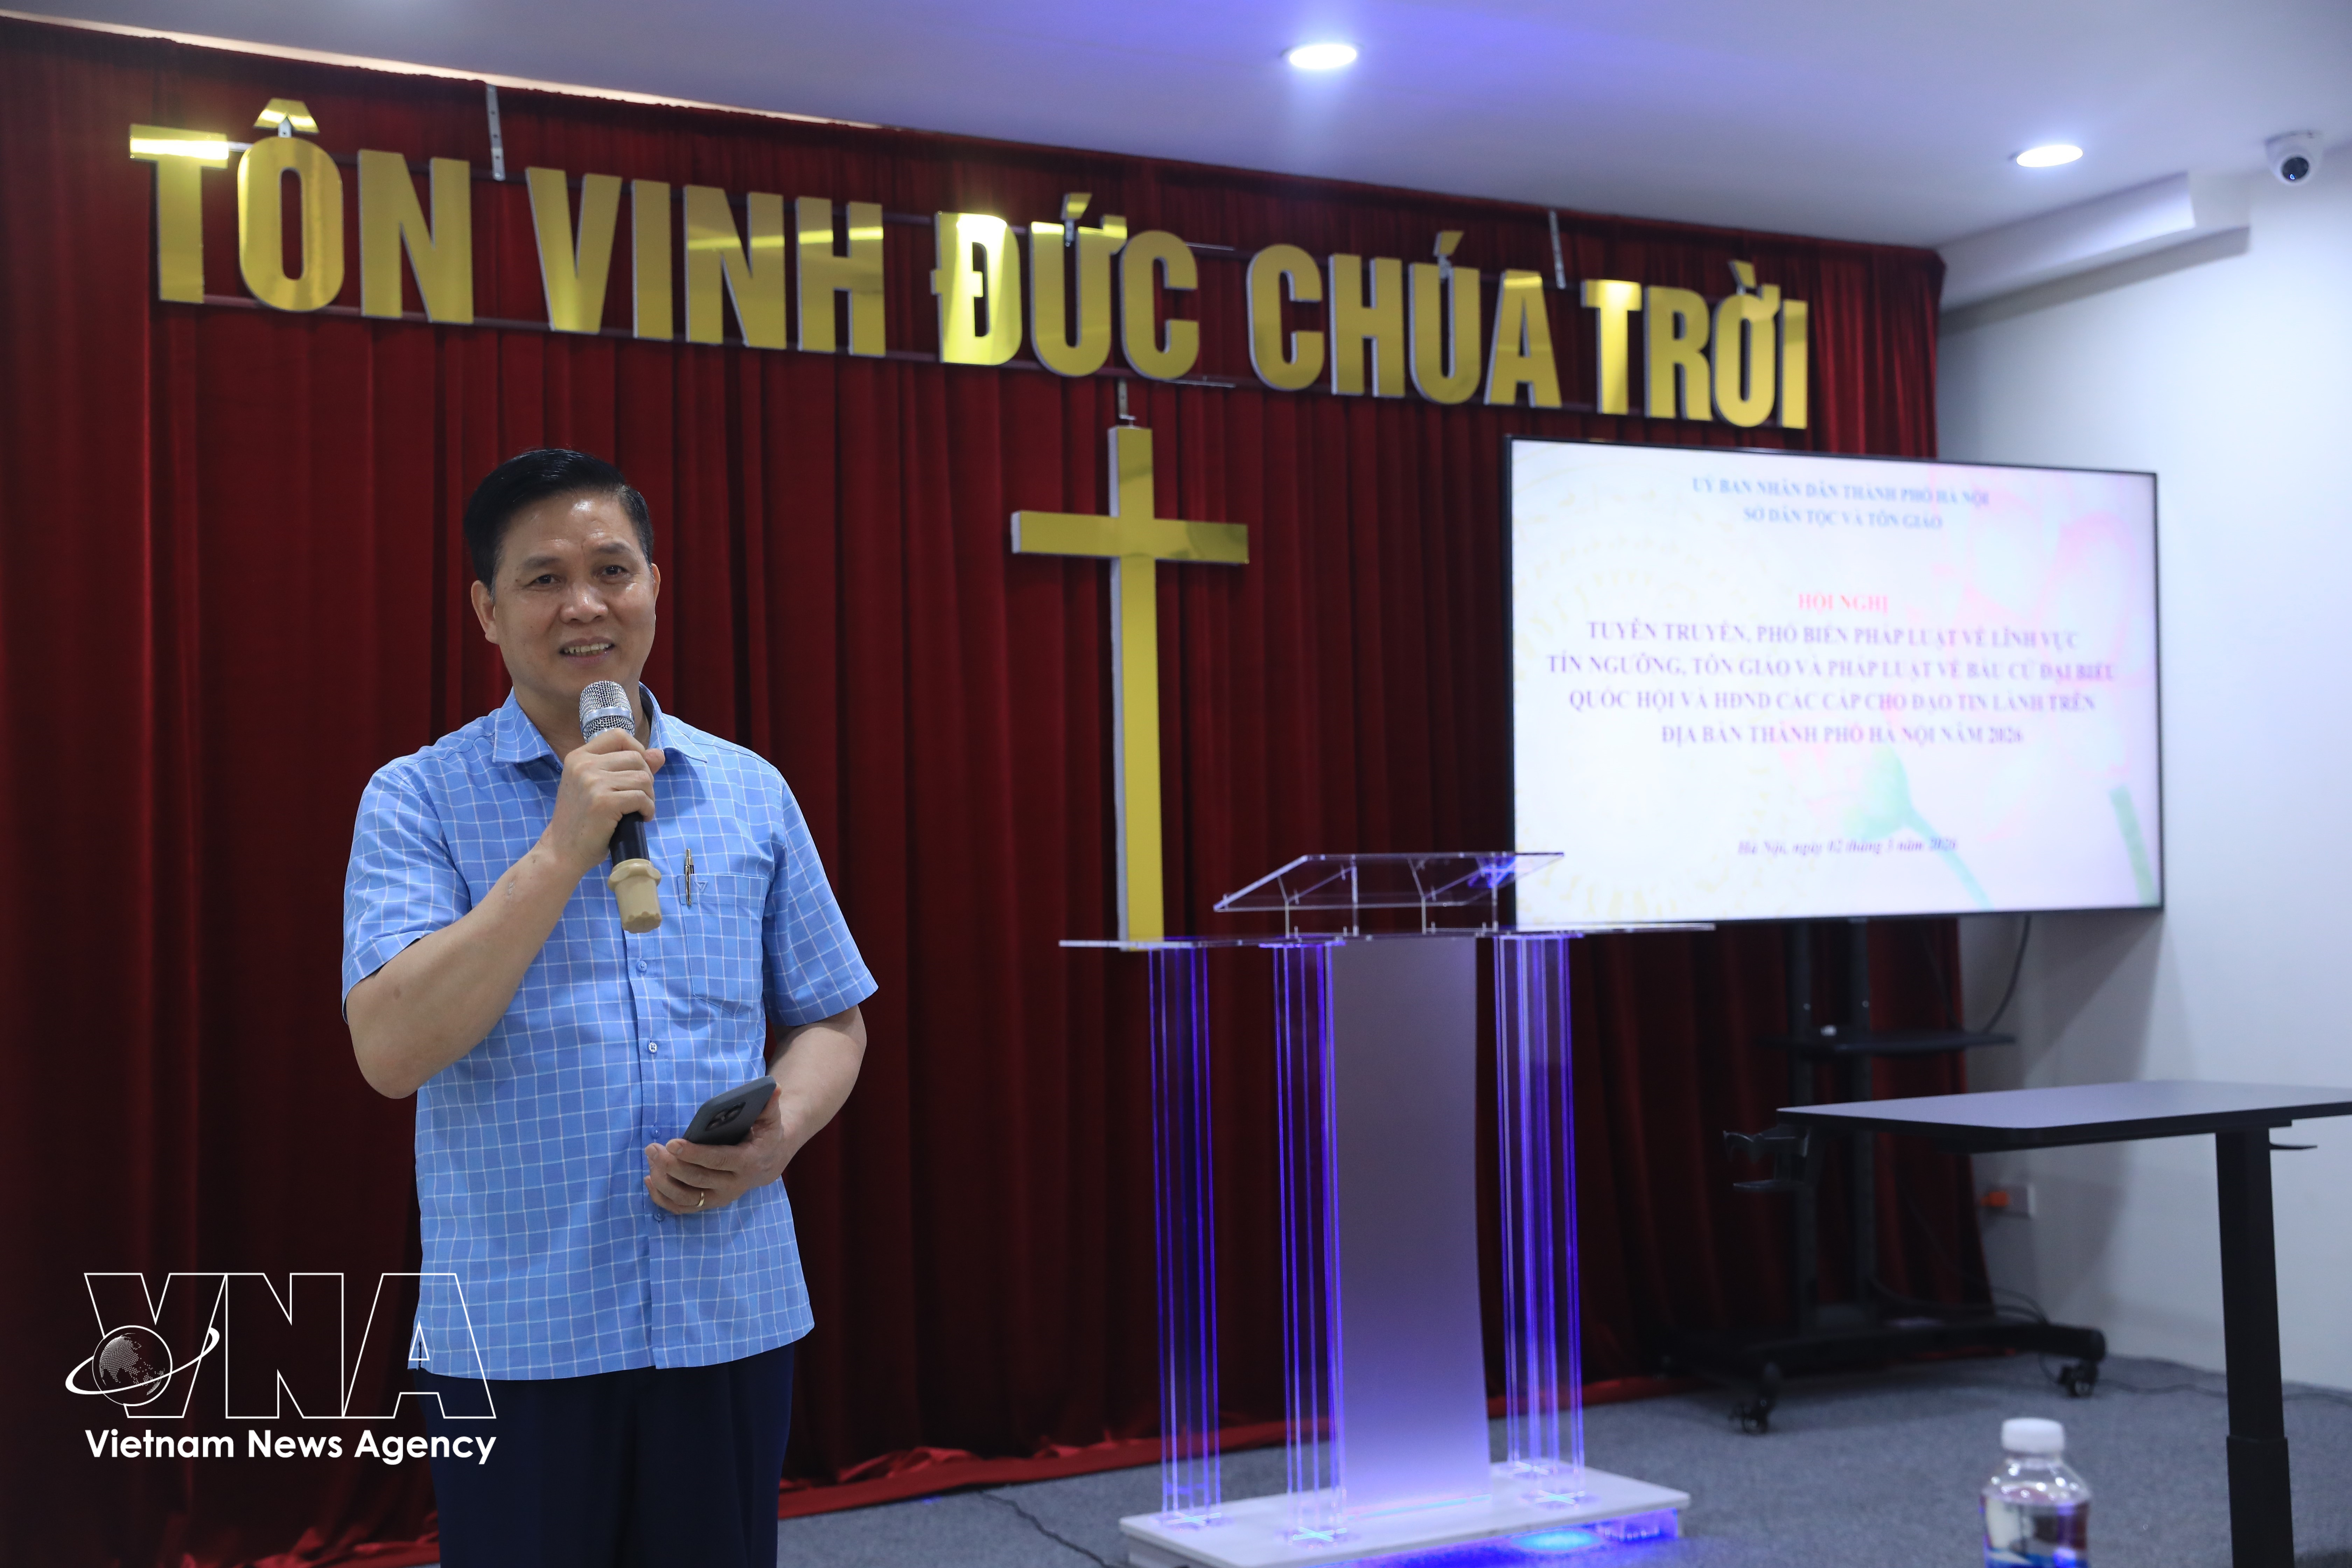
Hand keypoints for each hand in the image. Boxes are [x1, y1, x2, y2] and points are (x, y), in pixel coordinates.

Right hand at [545, 728, 666, 875]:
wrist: (562, 850)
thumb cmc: (582, 820)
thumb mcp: (599, 787)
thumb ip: (627, 767)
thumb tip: (659, 753)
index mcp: (579, 757)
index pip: (618, 736)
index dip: (637, 750)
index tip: (638, 771)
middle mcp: (584, 765)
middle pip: (636, 758)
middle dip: (646, 779)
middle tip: (639, 798)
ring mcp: (592, 782)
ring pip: (642, 778)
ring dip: (648, 796)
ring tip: (638, 810)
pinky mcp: (603, 801)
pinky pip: (641, 797)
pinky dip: (648, 809)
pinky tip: (640, 818)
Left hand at [644, 1088, 788, 1214]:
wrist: (768, 1162)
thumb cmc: (763, 1136)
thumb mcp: (771, 1119)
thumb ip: (770, 1105)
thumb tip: (774, 1087)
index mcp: (748, 1162)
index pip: (718, 1161)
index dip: (694, 1154)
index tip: (672, 1143)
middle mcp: (734, 1185)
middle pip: (698, 1179)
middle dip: (671, 1165)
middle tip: (653, 1148)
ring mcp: (720, 1197)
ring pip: (686, 1197)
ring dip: (664, 1181)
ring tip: (651, 1158)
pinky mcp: (709, 1203)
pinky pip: (682, 1207)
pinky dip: (662, 1197)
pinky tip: (650, 1179)